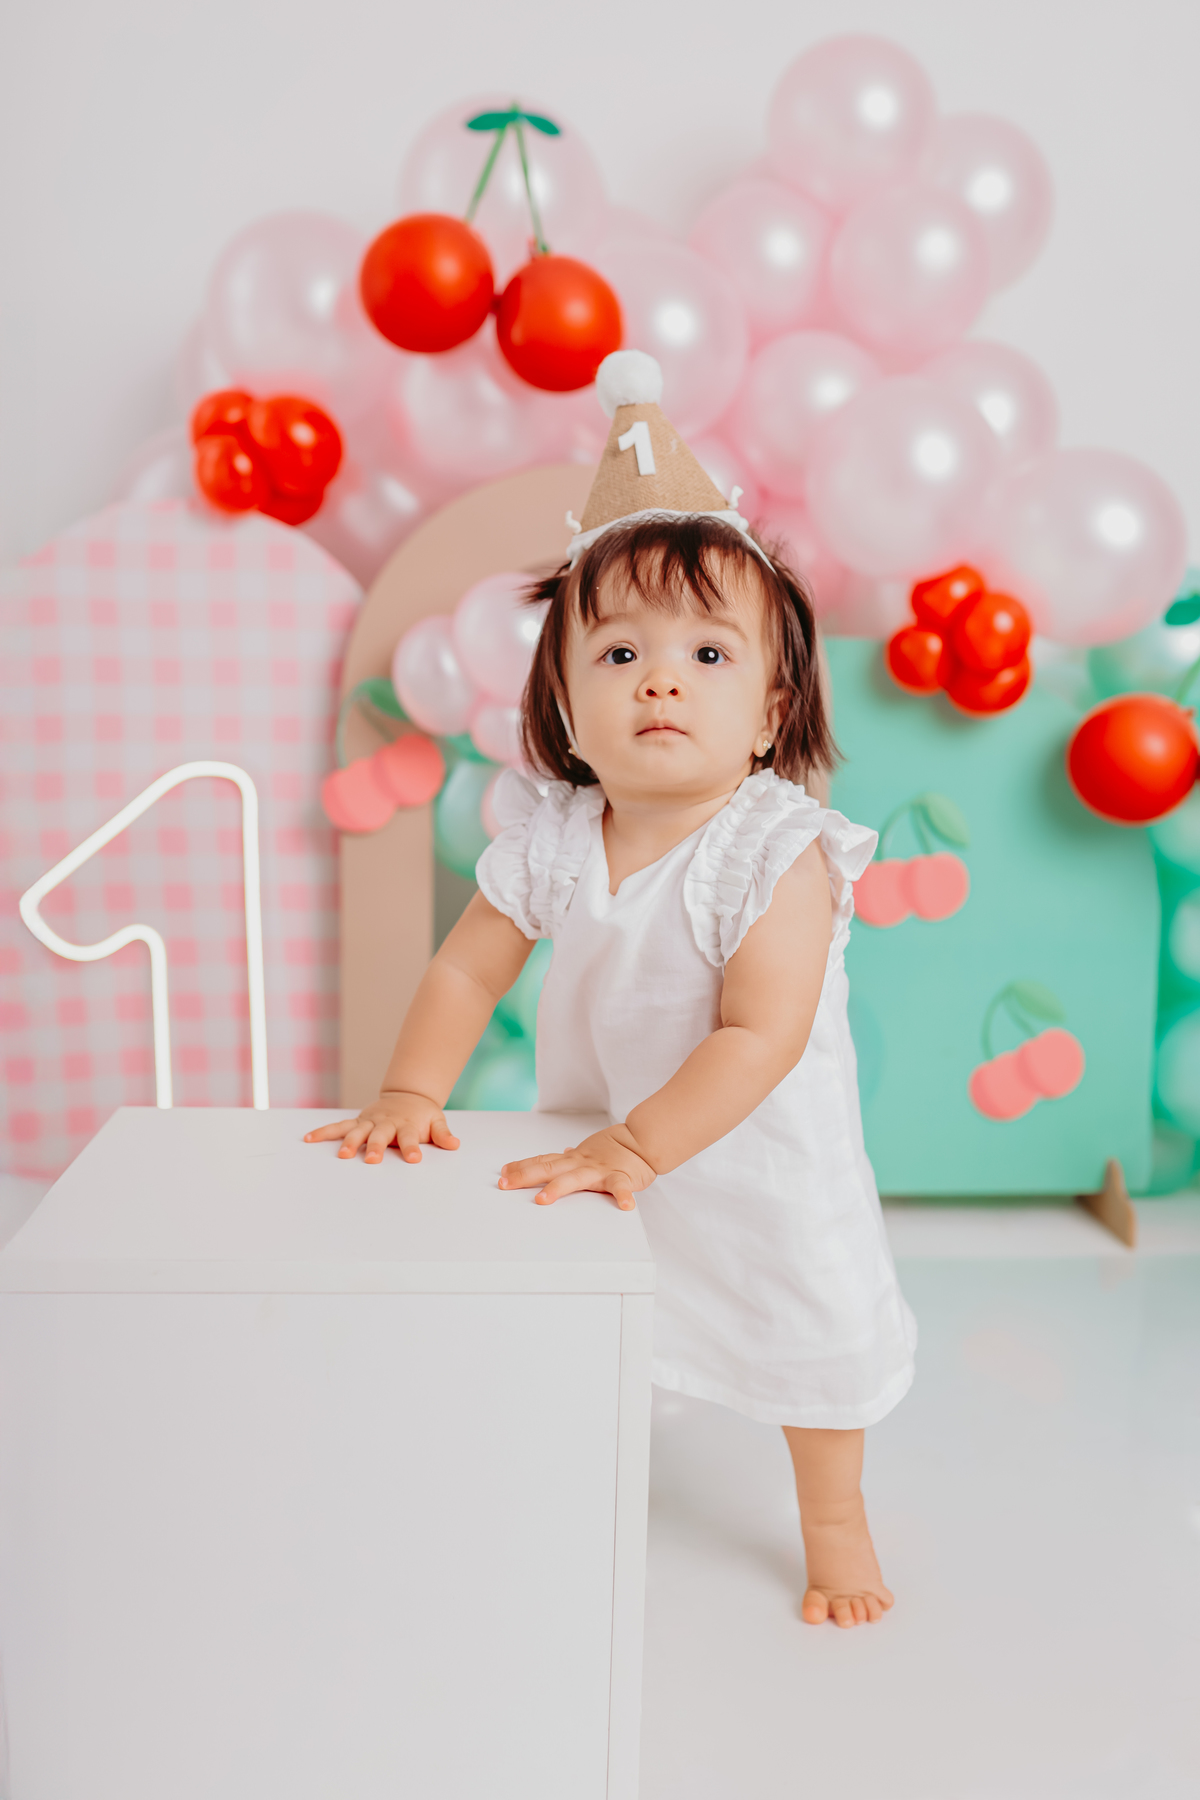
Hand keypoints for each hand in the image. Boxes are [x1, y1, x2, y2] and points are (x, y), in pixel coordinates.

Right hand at [303, 1093, 459, 1164]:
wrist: (408, 1096)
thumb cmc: (421, 1115)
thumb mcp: (436, 1121)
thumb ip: (442, 1134)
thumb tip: (454, 1144)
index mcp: (406, 1124)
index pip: (410, 1138)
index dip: (412, 1148)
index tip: (414, 1159)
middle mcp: (386, 1123)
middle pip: (380, 1136)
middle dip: (376, 1147)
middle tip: (373, 1160)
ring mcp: (369, 1122)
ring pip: (357, 1132)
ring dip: (350, 1143)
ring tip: (343, 1156)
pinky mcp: (357, 1122)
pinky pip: (338, 1127)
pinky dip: (324, 1132)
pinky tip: (309, 1138)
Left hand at [497, 1127, 655, 1211]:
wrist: (642, 1140)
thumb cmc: (616, 1150)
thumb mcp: (589, 1152)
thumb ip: (573, 1157)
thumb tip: (561, 1152)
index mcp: (573, 1160)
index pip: (542, 1161)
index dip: (522, 1167)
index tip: (503, 1172)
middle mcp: (581, 1164)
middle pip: (548, 1169)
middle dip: (525, 1176)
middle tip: (505, 1183)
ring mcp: (600, 1171)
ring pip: (575, 1179)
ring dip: (557, 1188)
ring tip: (541, 1199)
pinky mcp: (621, 1177)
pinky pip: (621, 1188)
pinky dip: (623, 1196)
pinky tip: (625, 1206)